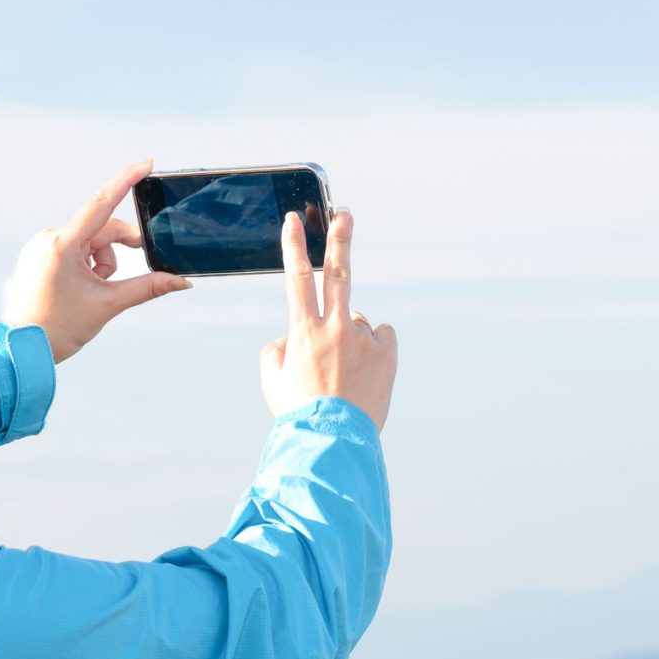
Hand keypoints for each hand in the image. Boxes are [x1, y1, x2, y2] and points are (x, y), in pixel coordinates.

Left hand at [2, 160, 190, 363]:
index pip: (102, 204)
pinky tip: (75, 290)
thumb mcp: (108, 305)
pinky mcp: (38, 254)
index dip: (127, 180)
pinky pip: (73, 250)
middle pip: (102, 231)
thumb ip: (147, 287)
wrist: (19, 349)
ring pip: (89, 242)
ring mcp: (41, 246)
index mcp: (63, 245)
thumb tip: (181, 281)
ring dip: (101, 264)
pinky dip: (85, 265)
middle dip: (116, 254)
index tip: (146, 163)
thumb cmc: (58, 328)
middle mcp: (49, 238)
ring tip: (88, 293)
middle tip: (111, 284)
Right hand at [260, 207, 397, 430]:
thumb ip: (275, 351)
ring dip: (350, 335)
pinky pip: (381, 337)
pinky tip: (365, 371)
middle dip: (339, 238)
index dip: (293, 246)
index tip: (293, 221)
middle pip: (339, 273)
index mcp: (303, 333)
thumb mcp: (271, 382)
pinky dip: (374, 347)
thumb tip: (288, 337)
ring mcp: (364, 340)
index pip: (296, 279)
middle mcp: (335, 329)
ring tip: (344, 373)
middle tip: (344, 214)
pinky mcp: (387, 354)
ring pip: (358, 320)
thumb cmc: (297, 414)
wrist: (333, 443)